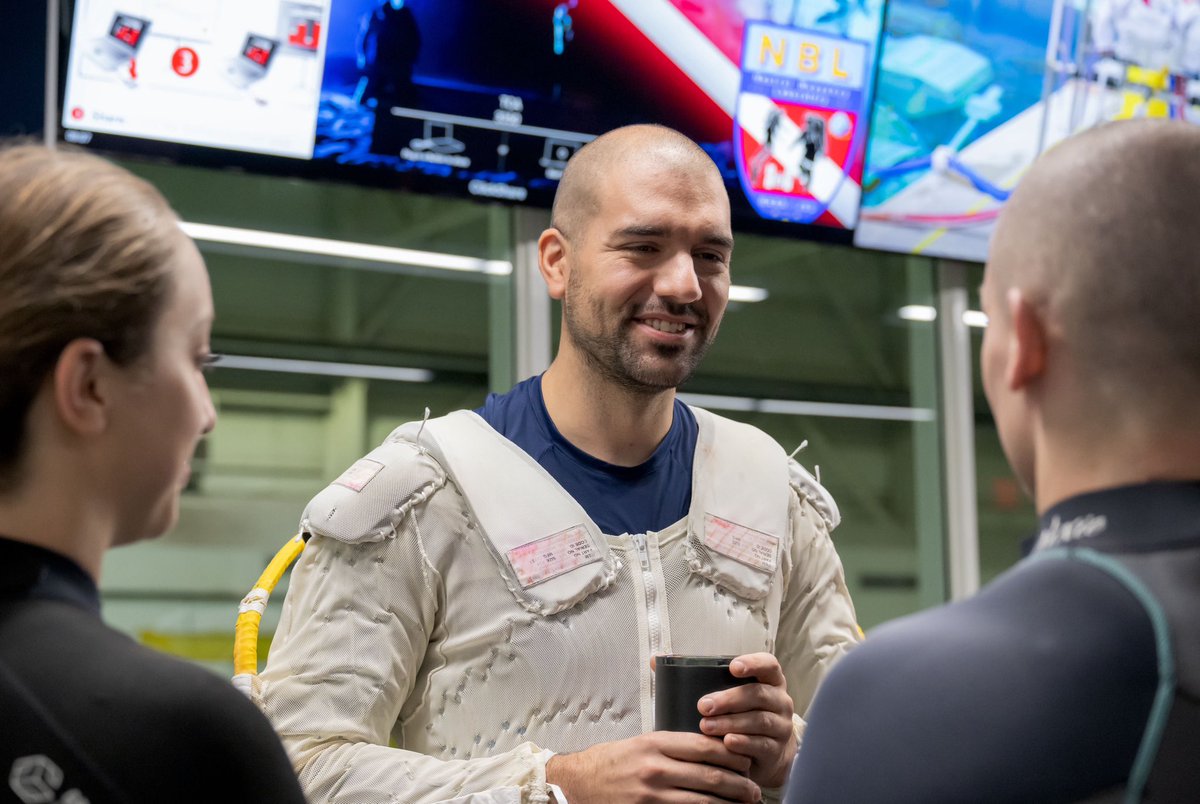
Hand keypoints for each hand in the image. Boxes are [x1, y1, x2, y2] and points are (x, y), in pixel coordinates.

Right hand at [546, 731, 761, 802]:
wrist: (579, 782)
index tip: (746, 760)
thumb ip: (674, 745)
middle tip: (754, 790)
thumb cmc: (613, 761)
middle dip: (739, 785)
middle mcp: (655, 768)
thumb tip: (713, 748)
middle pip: (710, 776)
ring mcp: (651, 795)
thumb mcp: (643, 743)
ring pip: (703, 801)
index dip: (733, 754)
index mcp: (656, 743)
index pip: (706, 746)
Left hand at [696, 653, 796, 789]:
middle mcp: (779, 701)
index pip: (768, 664)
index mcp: (769, 680)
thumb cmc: (740, 714)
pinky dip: (744, 744)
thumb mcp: (727, 693)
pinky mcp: (777, 750)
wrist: (766, 753)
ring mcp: (781, 726)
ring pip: (759, 721)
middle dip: (730, 699)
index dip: (753, 663)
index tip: (732, 667)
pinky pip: (762, 745)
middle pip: (759, 694)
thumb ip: (697, 676)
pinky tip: (727, 744)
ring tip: (707, 727)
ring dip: (731, 723)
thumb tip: (656, 660)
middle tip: (704, 706)